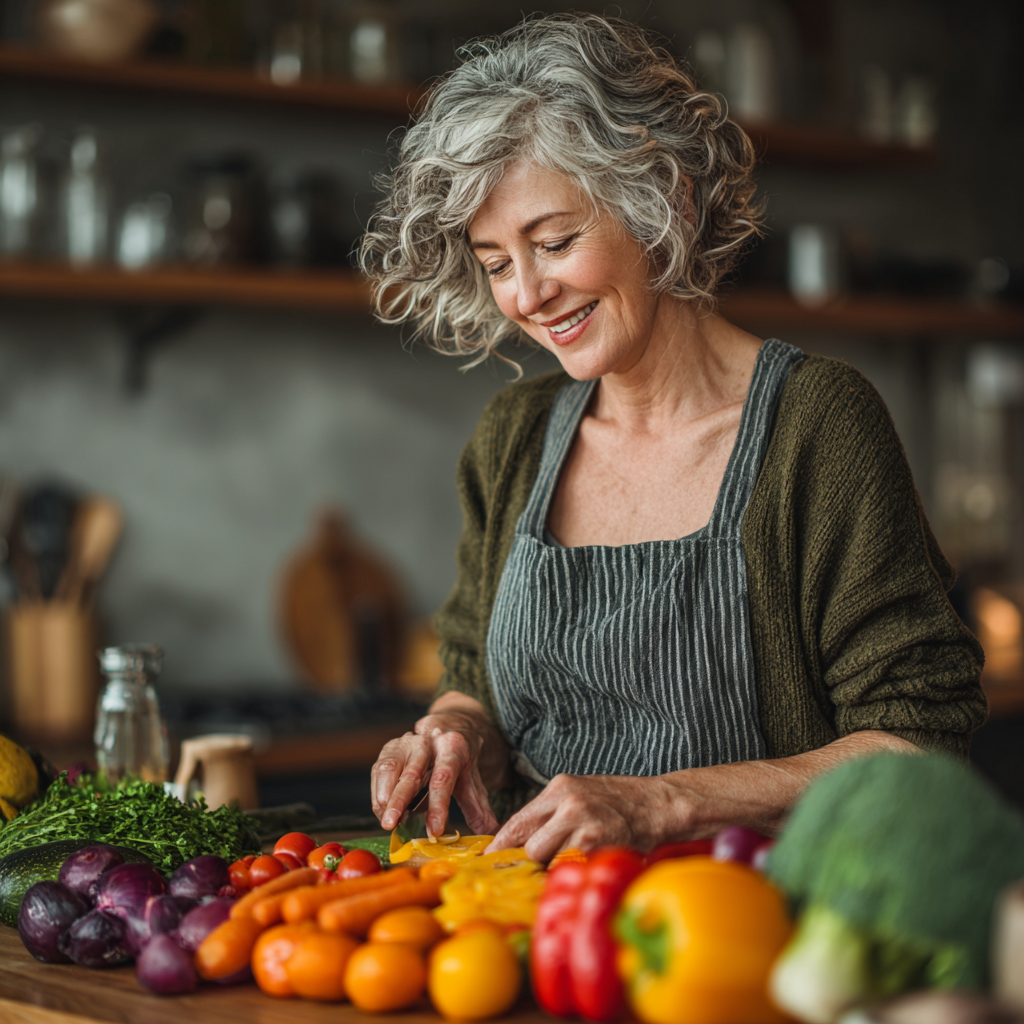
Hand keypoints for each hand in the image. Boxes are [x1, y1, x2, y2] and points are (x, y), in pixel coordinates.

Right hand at [371, 693, 506, 837]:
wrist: (449, 728)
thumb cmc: (460, 761)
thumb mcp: (473, 781)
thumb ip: (479, 809)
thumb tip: (493, 833)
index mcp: (453, 748)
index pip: (444, 779)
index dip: (438, 806)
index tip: (434, 831)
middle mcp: (428, 741)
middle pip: (411, 773)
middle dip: (399, 801)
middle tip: (391, 825)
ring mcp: (406, 742)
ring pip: (389, 768)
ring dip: (385, 798)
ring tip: (388, 821)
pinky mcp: (390, 747)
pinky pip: (378, 770)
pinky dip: (378, 792)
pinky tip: (383, 809)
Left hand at [487, 774, 683, 861]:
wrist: (660, 803)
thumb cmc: (620, 802)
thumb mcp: (581, 794)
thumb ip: (552, 814)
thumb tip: (523, 843)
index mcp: (559, 788)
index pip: (517, 821)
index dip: (501, 846)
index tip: (489, 862)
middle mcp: (567, 804)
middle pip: (528, 846)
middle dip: (528, 864)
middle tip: (529, 876)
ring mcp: (583, 824)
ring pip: (548, 861)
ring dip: (552, 872)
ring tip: (564, 873)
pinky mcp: (598, 845)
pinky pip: (571, 869)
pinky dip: (573, 876)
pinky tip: (581, 874)